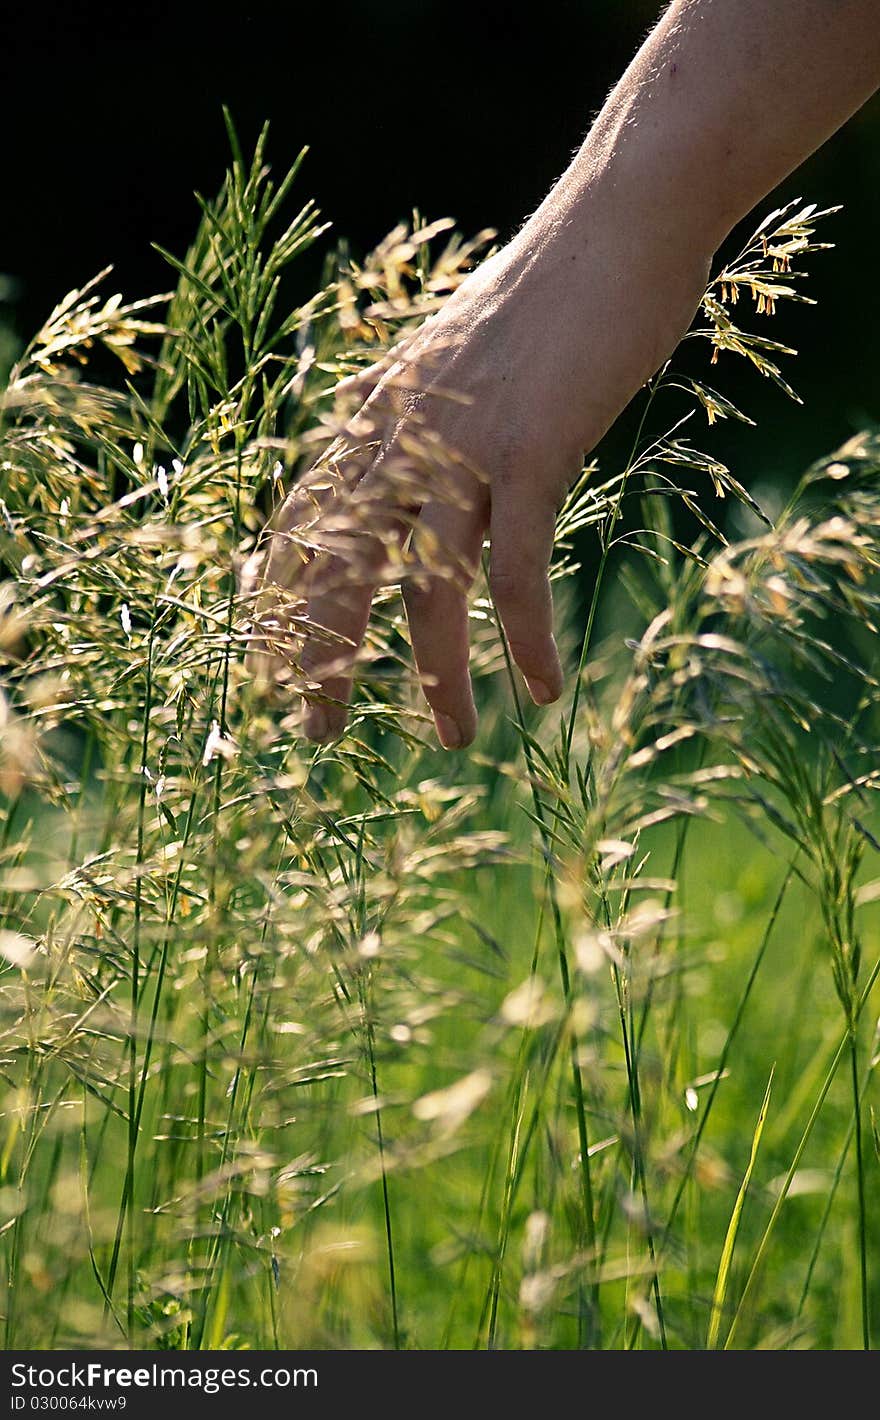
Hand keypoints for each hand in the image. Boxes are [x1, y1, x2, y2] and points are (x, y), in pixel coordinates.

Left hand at [248, 201, 709, 748]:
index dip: (276, 603)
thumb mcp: (453, 359)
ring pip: (426, 586)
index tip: (269, 669)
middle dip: (322, 659)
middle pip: (336, 568)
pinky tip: (544, 688)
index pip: (299, 524)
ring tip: (454, 741)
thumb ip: (412, 413)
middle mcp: (398, 430)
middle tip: (320, 734)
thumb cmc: (545, 298)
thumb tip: (391, 464)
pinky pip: (517, 570)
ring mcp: (462, 441)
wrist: (617, 225)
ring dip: (439, 677)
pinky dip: (525, 637)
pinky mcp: (532, 450)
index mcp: (373, 410)